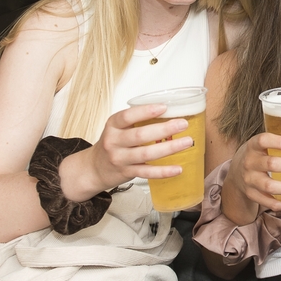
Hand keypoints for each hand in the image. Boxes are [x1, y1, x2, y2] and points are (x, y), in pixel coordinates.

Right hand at [64, 103, 194, 198]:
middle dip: (164, 129)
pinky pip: (147, 172)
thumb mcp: (117, 128)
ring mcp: (120, 158)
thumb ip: (136, 121)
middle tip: (183, 124)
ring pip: (146, 154)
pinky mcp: (126, 173)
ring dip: (169, 148)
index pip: (127, 116)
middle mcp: (114, 141)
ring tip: (187, 142)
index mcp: (113, 126)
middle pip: (140, 135)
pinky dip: (163, 171)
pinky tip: (178, 168)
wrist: (94, 168)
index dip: (146, 111)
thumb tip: (169, 112)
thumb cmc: (112, 144)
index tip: (164, 107)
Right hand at [226, 132, 280, 216]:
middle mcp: (249, 163)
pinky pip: (270, 202)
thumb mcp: (262, 146)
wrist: (235, 175)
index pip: (263, 141)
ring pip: (270, 187)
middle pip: (271, 164)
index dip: (280, 142)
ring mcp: (250, 181)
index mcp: (252, 146)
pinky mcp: (253, 196)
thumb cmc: (258, 156)